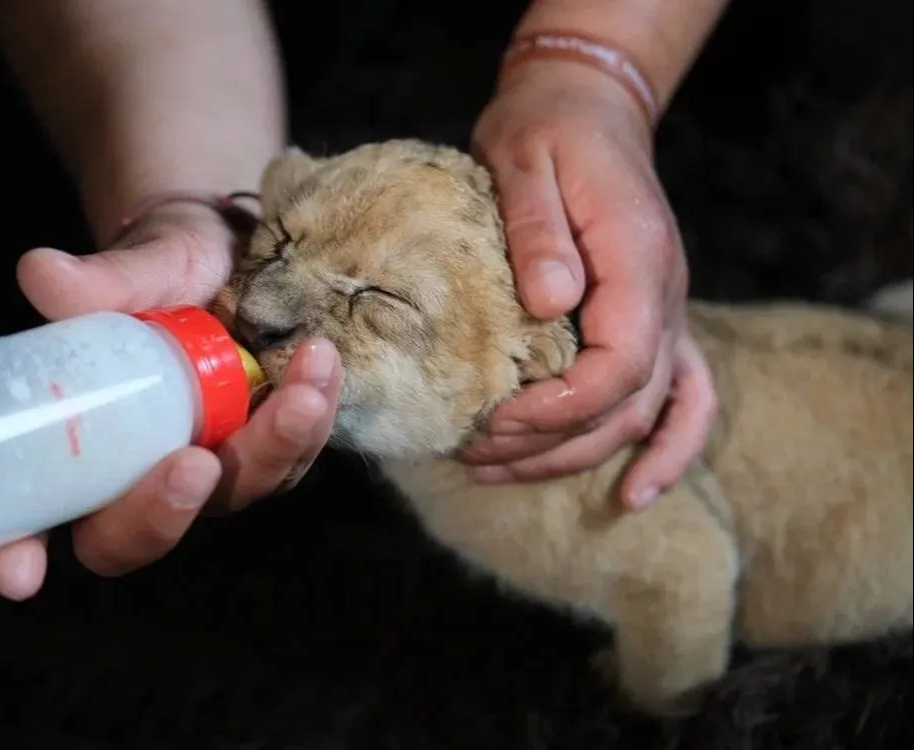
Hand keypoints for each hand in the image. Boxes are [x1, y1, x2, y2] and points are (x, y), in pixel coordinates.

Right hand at [0, 204, 341, 600]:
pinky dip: (309, 417)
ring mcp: (206, 468)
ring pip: (230, 495)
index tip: (19, 574)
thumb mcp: (139, 269)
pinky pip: (289, 456)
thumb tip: (41, 273)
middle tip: (194, 463)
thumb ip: (100, 283)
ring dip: (270, 449)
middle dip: (163, 513)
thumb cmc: (162, 267)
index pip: (27, 517)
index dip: (13, 552)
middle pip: (133, 536)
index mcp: (77, 443)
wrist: (227, 251)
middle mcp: (137, 473)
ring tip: (300, 384)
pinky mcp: (265, 451)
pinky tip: (319, 364)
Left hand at [462, 60, 717, 508]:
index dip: (559, 408)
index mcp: (636, 262)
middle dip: (547, 445)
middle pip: (625, 407)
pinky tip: (633, 495)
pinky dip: (667, 450)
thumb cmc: (547, 132)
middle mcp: (664, 298)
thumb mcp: (525, 161)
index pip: (618, 365)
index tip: (493, 419)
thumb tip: (548, 303)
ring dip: (574, 457)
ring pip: (643, 416)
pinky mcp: (650, 322)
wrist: (587, 109)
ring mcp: (665, 314)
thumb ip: (537, 230)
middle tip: (471, 454)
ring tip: (498, 474)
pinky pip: (684, 400)